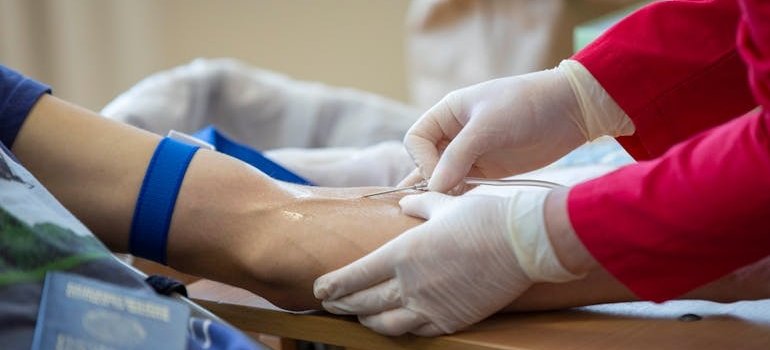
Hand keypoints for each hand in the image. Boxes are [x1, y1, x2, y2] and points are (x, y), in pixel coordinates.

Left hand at [313, 189, 580, 335]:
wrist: (524, 242)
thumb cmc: (484, 216)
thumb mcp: (445, 203)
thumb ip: (420, 205)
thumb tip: (408, 202)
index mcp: (402, 253)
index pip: (355, 276)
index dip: (332, 286)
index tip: (318, 290)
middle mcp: (409, 284)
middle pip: (363, 302)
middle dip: (342, 304)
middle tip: (329, 305)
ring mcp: (430, 306)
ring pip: (385, 324)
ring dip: (366, 320)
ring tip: (359, 316)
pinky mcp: (451, 321)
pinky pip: (415, 332)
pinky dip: (398, 330)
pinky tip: (394, 326)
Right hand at [403, 60, 632, 191]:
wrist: (570, 111)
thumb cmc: (526, 105)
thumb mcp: (489, 125)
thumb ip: (459, 155)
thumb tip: (434, 187)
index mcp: (448, 113)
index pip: (416, 141)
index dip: (422, 161)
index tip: (441, 176)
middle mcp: (454, 133)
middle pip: (425, 161)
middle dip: (429, 180)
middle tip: (442, 199)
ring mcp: (471, 153)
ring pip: (443, 177)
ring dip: (442, 193)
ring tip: (444, 211)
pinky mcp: (488, 171)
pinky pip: (463, 187)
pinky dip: (458, 198)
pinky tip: (458, 211)